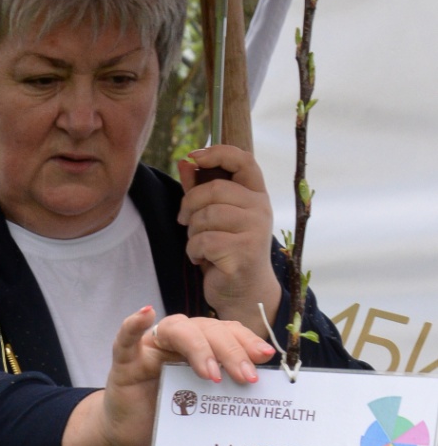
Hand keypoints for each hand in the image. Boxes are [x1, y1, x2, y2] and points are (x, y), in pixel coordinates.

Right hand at [61, 307, 272, 445]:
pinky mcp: (124, 362)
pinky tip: (146, 313)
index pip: (227, 333)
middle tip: (246, 377)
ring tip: (212, 375)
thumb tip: (259, 385)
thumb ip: (225, 389)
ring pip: (178, 330)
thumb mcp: (204, 402)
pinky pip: (126, 340)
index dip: (246, 341)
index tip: (265, 356)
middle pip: (208, 330)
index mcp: (200, 346)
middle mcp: (177, 340)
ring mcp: (151, 348)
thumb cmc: (169, 416)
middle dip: (230, 351)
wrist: (131, 434)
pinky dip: (134, 325)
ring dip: (199, 348)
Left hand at [177, 144, 283, 336]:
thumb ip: (200, 189)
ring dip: (191, 231)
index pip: (243, 159)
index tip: (194, 156)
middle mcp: (260, 208)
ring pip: (206, 215)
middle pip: (214, 189)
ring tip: (198, 244)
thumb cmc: (226, 251)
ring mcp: (255, 230)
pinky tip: (201, 259)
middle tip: (185, 221)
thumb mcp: (213, 217)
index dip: (217, 152)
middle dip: (189, 205)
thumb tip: (185, 161)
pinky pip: (204, 240)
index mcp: (256, 194)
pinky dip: (193, 250)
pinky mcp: (243, 252)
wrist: (243, 293)